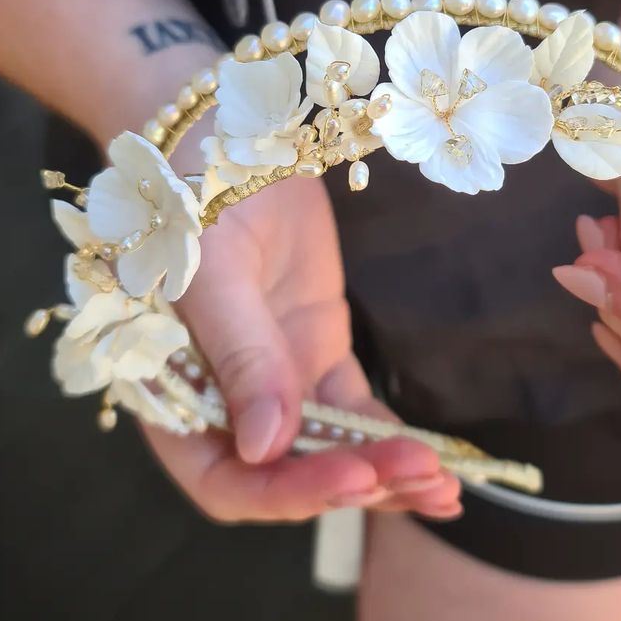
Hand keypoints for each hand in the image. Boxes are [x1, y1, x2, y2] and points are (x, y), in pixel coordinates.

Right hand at [140, 175, 462, 521]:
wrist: (232, 127)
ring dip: (385, 471)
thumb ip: (240, 359)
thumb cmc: (197, 191)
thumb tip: (264, 450)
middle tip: (423, 479)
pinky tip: (440, 461)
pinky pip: (356, 410)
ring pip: (330, 447)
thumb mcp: (212, 272)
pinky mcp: (317, 350)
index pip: (226, 480)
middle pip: (290, 472)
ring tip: (444, 488)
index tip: (353, 477)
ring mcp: (277, 377)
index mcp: (177, 392)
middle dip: (355, 482)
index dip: (286, 493)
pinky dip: (393, 436)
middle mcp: (225, 399)